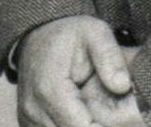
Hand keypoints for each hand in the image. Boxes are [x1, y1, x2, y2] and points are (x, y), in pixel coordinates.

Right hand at [16, 15, 133, 126]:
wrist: (38, 34)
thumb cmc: (69, 35)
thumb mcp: (95, 33)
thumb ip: (109, 56)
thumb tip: (122, 86)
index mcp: (49, 88)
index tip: (122, 120)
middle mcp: (33, 108)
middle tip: (110, 114)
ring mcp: (28, 118)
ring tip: (96, 113)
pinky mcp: (28, 124)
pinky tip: (83, 116)